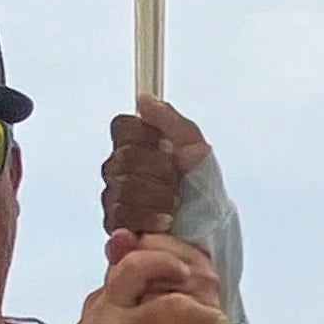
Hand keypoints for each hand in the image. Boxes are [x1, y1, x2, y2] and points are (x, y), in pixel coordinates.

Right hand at [103, 93, 213, 238]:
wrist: (209, 225)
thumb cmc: (203, 185)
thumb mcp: (195, 147)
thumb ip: (170, 120)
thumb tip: (143, 98)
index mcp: (136, 144)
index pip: (122, 126)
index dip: (147, 138)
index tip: (168, 149)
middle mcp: (119, 167)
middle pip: (125, 157)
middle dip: (160, 171)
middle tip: (177, 181)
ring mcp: (113, 194)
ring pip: (124, 187)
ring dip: (158, 196)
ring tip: (174, 203)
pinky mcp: (114, 223)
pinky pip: (121, 214)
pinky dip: (149, 217)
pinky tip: (165, 219)